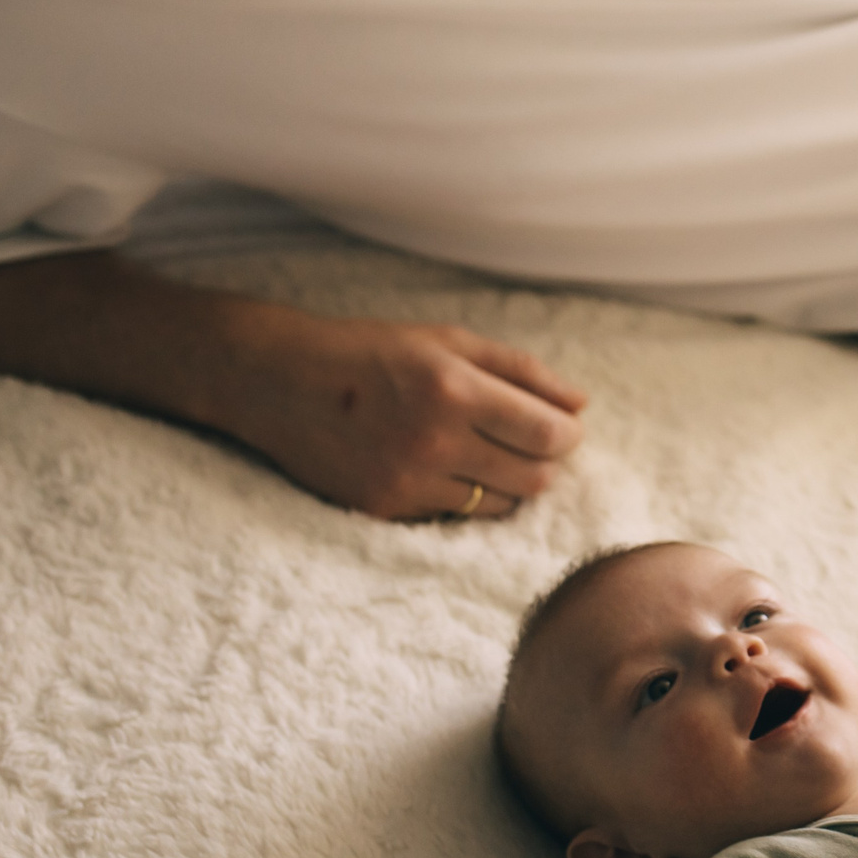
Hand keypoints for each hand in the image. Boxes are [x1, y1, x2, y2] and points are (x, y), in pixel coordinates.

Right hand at [222, 311, 587, 520]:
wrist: (277, 380)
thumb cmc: (372, 351)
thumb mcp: (449, 341)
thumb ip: (521, 371)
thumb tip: (581, 404)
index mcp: (454, 388)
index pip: (548, 434)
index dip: (568, 435)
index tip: (562, 427)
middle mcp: (433, 440)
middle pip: (535, 479)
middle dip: (546, 462)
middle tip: (529, 442)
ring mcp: (407, 480)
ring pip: (500, 506)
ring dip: (508, 484)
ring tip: (484, 452)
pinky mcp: (383, 508)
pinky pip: (453, 516)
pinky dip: (463, 496)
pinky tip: (444, 467)